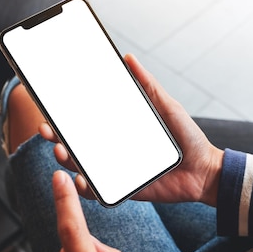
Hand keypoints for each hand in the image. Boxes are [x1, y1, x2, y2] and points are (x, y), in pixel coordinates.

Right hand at [39, 53, 223, 205]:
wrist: (204, 171)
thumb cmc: (187, 138)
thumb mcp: (167, 106)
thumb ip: (148, 85)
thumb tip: (128, 58)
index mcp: (119, 129)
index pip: (85, 122)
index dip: (64, 117)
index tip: (50, 108)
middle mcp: (113, 150)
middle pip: (76, 145)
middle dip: (56, 137)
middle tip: (48, 130)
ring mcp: (116, 171)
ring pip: (82, 168)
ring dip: (67, 160)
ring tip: (61, 151)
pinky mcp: (124, 190)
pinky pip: (100, 193)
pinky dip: (86, 189)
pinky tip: (80, 181)